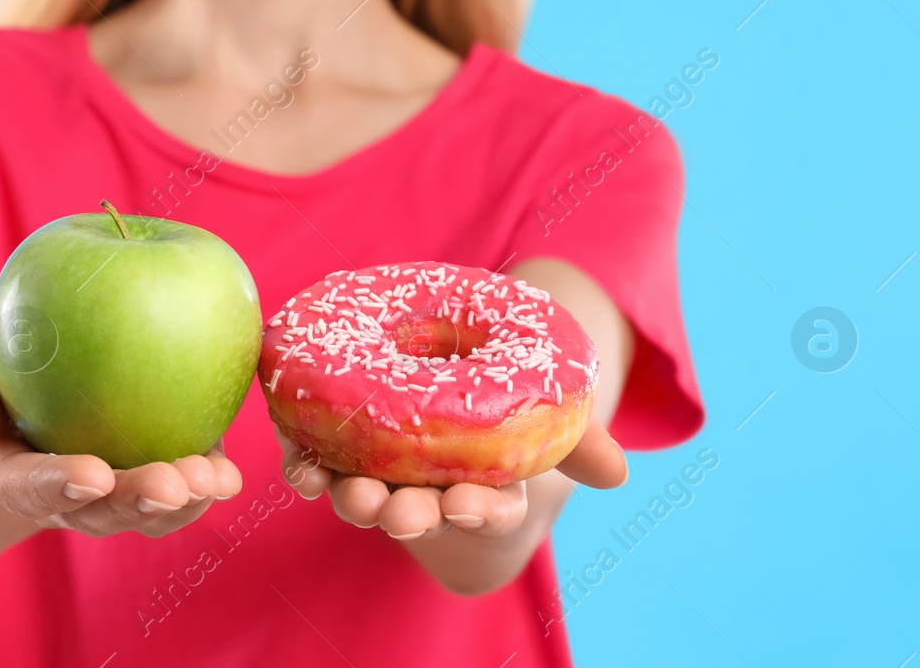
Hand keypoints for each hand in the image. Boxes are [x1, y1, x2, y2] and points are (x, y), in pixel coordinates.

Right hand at [0, 306, 242, 537]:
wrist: (38, 373)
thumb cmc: (1, 358)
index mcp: (15, 470)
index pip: (31, 485)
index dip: (60, 483)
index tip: (92, 474)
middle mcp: (68, 494)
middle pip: (101, 512)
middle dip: (138, 502)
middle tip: (171, 484)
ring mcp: (115, 493)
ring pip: (149, 513)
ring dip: (184, 502)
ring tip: (216, 480)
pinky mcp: (158, 473)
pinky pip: (182, 490)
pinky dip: (206, 485)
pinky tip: (232, 475)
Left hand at [275, 419, 627, 541]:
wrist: (452, 405)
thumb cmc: (504, 418)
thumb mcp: (548, 426)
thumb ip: (580, 442)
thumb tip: (619, 473)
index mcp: (484, 491)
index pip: (488, 508)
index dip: (480, 510)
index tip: (469, 504)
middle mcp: (429, 493)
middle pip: (418, 511)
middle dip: (409, 514)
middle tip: (403, 512)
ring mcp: (382, 476)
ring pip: (364, 496)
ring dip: (353, 498)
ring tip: (348, 493)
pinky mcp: (338, 453)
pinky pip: (318, 466)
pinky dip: (307, 469)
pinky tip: (300, 466)